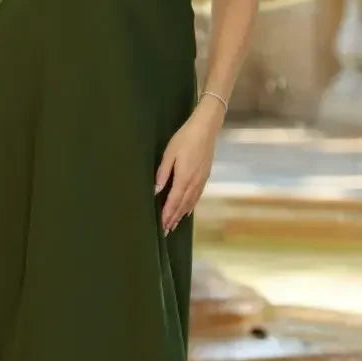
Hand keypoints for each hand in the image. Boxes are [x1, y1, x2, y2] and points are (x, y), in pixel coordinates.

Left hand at [154, 99, 223, 234]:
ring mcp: (201, 180)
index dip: (167, 214)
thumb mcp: (169, 154)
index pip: (174, 201)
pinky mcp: (204, 177)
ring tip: (174, 225)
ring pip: (190, 202)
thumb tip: (156, 190)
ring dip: (181, 215)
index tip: (161, 225)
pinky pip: (197, 196)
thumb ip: (163, 173)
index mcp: (184, 178)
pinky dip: (190, 206)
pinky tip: (187, 211)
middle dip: (173, 218)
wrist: (205, 129)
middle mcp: (194, 183)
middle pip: (182, 205)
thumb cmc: (185, 139)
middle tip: (166, 231)